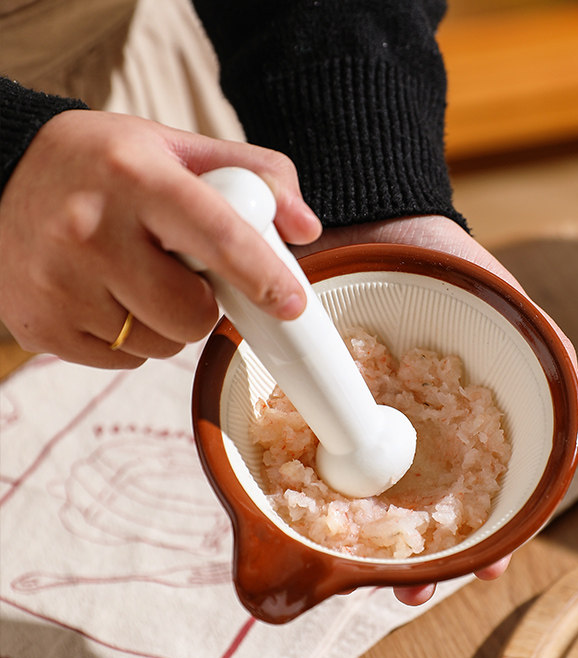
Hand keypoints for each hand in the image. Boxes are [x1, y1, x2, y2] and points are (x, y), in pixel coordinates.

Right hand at [0, 109, 320, 367]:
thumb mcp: (174, 147)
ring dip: (166, 323)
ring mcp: (60, 284)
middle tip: (181, 273)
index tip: (292, 304)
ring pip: (161, 346)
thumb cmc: (102, 165)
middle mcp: (92, 231)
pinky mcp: (42, 326)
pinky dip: (131, 338)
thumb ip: (252, 175)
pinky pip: (125, 361)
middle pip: (192, 315)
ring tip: (135, 277)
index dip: (262, 276)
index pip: (217, 236)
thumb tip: (306, 229)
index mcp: (136, 177)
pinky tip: (106, 296)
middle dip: (203, 305)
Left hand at [293, 215, 577, 604]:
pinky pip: (315, 449)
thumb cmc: (450, 266)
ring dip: (370, 541)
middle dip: (425, 557)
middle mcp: (415, 429)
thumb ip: (549, 350)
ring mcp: (365, 418)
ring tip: (363, 575)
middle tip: (410, 591)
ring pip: (370, 494)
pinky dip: (316, 486)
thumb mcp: (506, 303)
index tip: (483, 573)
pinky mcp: (320, 399)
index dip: (487, 536)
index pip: (484, 494)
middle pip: (424, 510)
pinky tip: (311, 520)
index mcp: (464, 420)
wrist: (377, 217)